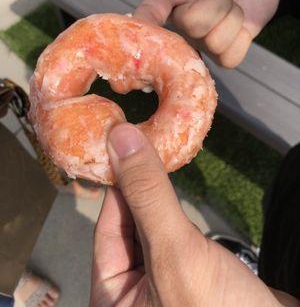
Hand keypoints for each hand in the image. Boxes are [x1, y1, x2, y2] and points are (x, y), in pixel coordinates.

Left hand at [90, 123, 281, 305]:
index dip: (116, 186)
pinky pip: (171, 234)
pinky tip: (171, 189)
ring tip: (157, 159)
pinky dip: (172, 210)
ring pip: (151, 228)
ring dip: (155, 196)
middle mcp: (131, 294)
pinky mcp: (187, 275)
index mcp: (112, 300)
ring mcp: (160, 283)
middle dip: (137, 188)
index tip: (124, 147)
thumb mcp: (175, 250)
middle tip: (143, 145)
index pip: (106, 229)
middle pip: (128, 227)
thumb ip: (147, 196)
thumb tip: (121, 139)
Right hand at [131, 0, 281, 67]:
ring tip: (232, 3)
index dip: (146, 25)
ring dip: (233, 18)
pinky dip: (241, 39)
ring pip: (214, 42)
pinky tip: (239, 23)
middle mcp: (181, 18)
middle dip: (218, 3)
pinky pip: (229, 57)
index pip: (148, 14)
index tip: (147, 26)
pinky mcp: (221, 52)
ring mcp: (201, 38)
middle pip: (193, 26)